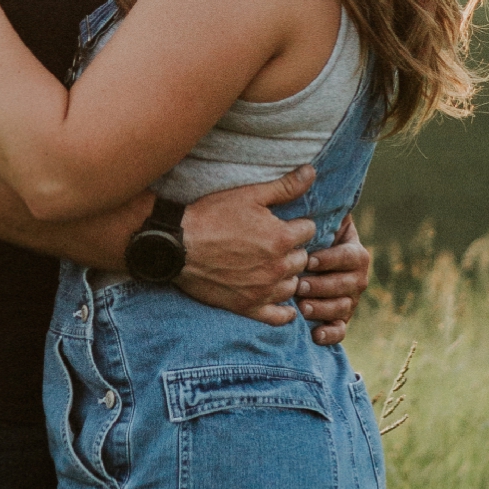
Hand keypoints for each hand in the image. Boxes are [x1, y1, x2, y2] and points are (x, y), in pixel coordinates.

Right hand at [179, 167, 318, 330]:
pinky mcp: (248, 307)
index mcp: (281, 238)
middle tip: (276, 244)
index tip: (284, 224)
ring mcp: (264, 290)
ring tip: (272, 266)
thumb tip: (312, 172)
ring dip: (287, 276)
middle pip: (303, 259)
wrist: (176, 246)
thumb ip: (285, 186)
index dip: (297, 225)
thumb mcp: (249, 195)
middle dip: (293, 250)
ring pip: (293, 285)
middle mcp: (278, 267)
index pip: (309, 231)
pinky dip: (284, 311)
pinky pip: (279, 317)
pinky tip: (278, 299)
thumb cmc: (211, 216)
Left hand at [296, 214, 370, 347]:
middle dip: (323, 286)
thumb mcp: (315, 220)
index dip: (331, 259)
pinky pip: (341, 330)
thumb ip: (315, 205)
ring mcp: (350, 300)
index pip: (350, 257)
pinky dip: (330, 335)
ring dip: (323, 309)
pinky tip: (315, 334)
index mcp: (355, 252)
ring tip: (302, 307)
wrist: (302, 261)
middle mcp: (357, 278)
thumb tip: (309, 174)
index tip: (309, 259)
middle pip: (348, 285)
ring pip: (343, 308)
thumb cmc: (307, 238)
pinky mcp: (340, 319)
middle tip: (300, 285)